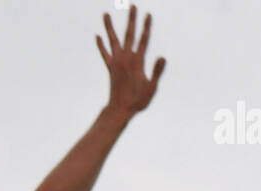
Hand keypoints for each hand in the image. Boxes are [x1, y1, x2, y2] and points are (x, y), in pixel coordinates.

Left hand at [97, 7, 165, 125]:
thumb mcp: (151, 88)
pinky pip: (104, 54)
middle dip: (131, 19)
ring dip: (109, 26)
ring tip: (105, 14)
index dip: (146, 26)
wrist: (120, 110)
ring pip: (113, 40)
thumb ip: (156, 71)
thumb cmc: (137, 101)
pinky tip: (98, 36)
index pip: (144, 39)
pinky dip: (101, 45)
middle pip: (129, 34)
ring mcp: (116, 62)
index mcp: (137, 61)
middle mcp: (126, 58)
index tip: (148, 14)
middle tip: (132, 5)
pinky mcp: (110, 68)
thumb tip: (162, 57)